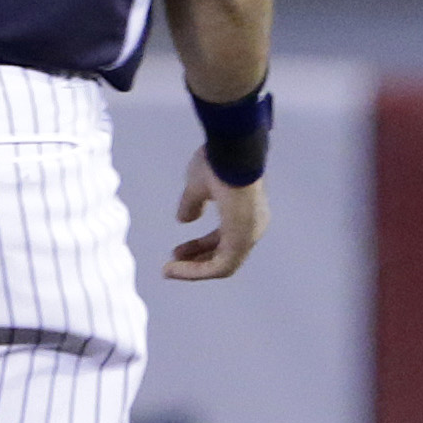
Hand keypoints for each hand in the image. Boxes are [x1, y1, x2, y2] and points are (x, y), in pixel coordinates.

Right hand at [165, 149, 266, 281]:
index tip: (178, 251)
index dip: (200, 246)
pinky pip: (220, 267)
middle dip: (196, 259)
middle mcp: (253, 226)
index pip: (223, 237)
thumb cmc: (219, 162)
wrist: (231, 151)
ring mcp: (250, 234)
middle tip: (173, 262)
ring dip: (193, 269)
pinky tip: (176, 269)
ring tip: (169, 270)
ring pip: (221, 264)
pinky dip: (196, 271)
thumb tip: (184, 219)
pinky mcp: (242, 241)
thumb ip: (192, 204)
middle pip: (223, 254)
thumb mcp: (198, 186)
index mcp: (246, 211)